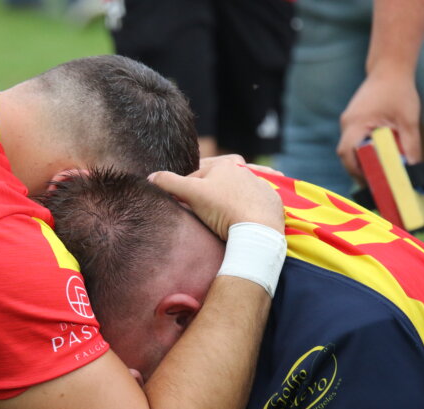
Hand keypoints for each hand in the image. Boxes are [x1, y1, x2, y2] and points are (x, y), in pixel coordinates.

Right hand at [148, 158, 284, 239]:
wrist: (259, 229)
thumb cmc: (223, 208)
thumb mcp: (191, 193)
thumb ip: (169, 183)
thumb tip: (150, 177)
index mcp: (224, 164)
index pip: (196, 175)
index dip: (185, 190)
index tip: (181, 204)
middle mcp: (244, 170)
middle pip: (218, 181)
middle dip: (208, 190)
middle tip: (201, 208)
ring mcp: (260, 185)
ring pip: (238, 190)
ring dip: (229, 198)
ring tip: (221, 214)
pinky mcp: (272, 201)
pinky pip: (257, 200)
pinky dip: (250, 205)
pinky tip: (244, 215)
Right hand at [337, 71, 421, 180]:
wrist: (389, 68)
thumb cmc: (399, 91)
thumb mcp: (409, 120)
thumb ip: (410, 145)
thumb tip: (412, 168)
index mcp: (356, 123)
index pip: (347, 154)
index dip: (356, 171)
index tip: (370, 182)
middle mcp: (347, 123)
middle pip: (346, 154)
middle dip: (358, 170)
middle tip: (375, 182)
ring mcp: (348, 121)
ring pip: (349, 148)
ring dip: (361, 160)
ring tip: (378, 170)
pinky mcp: (353, 119)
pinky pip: (354, 139)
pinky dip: (363, 150)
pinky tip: (378, 154)